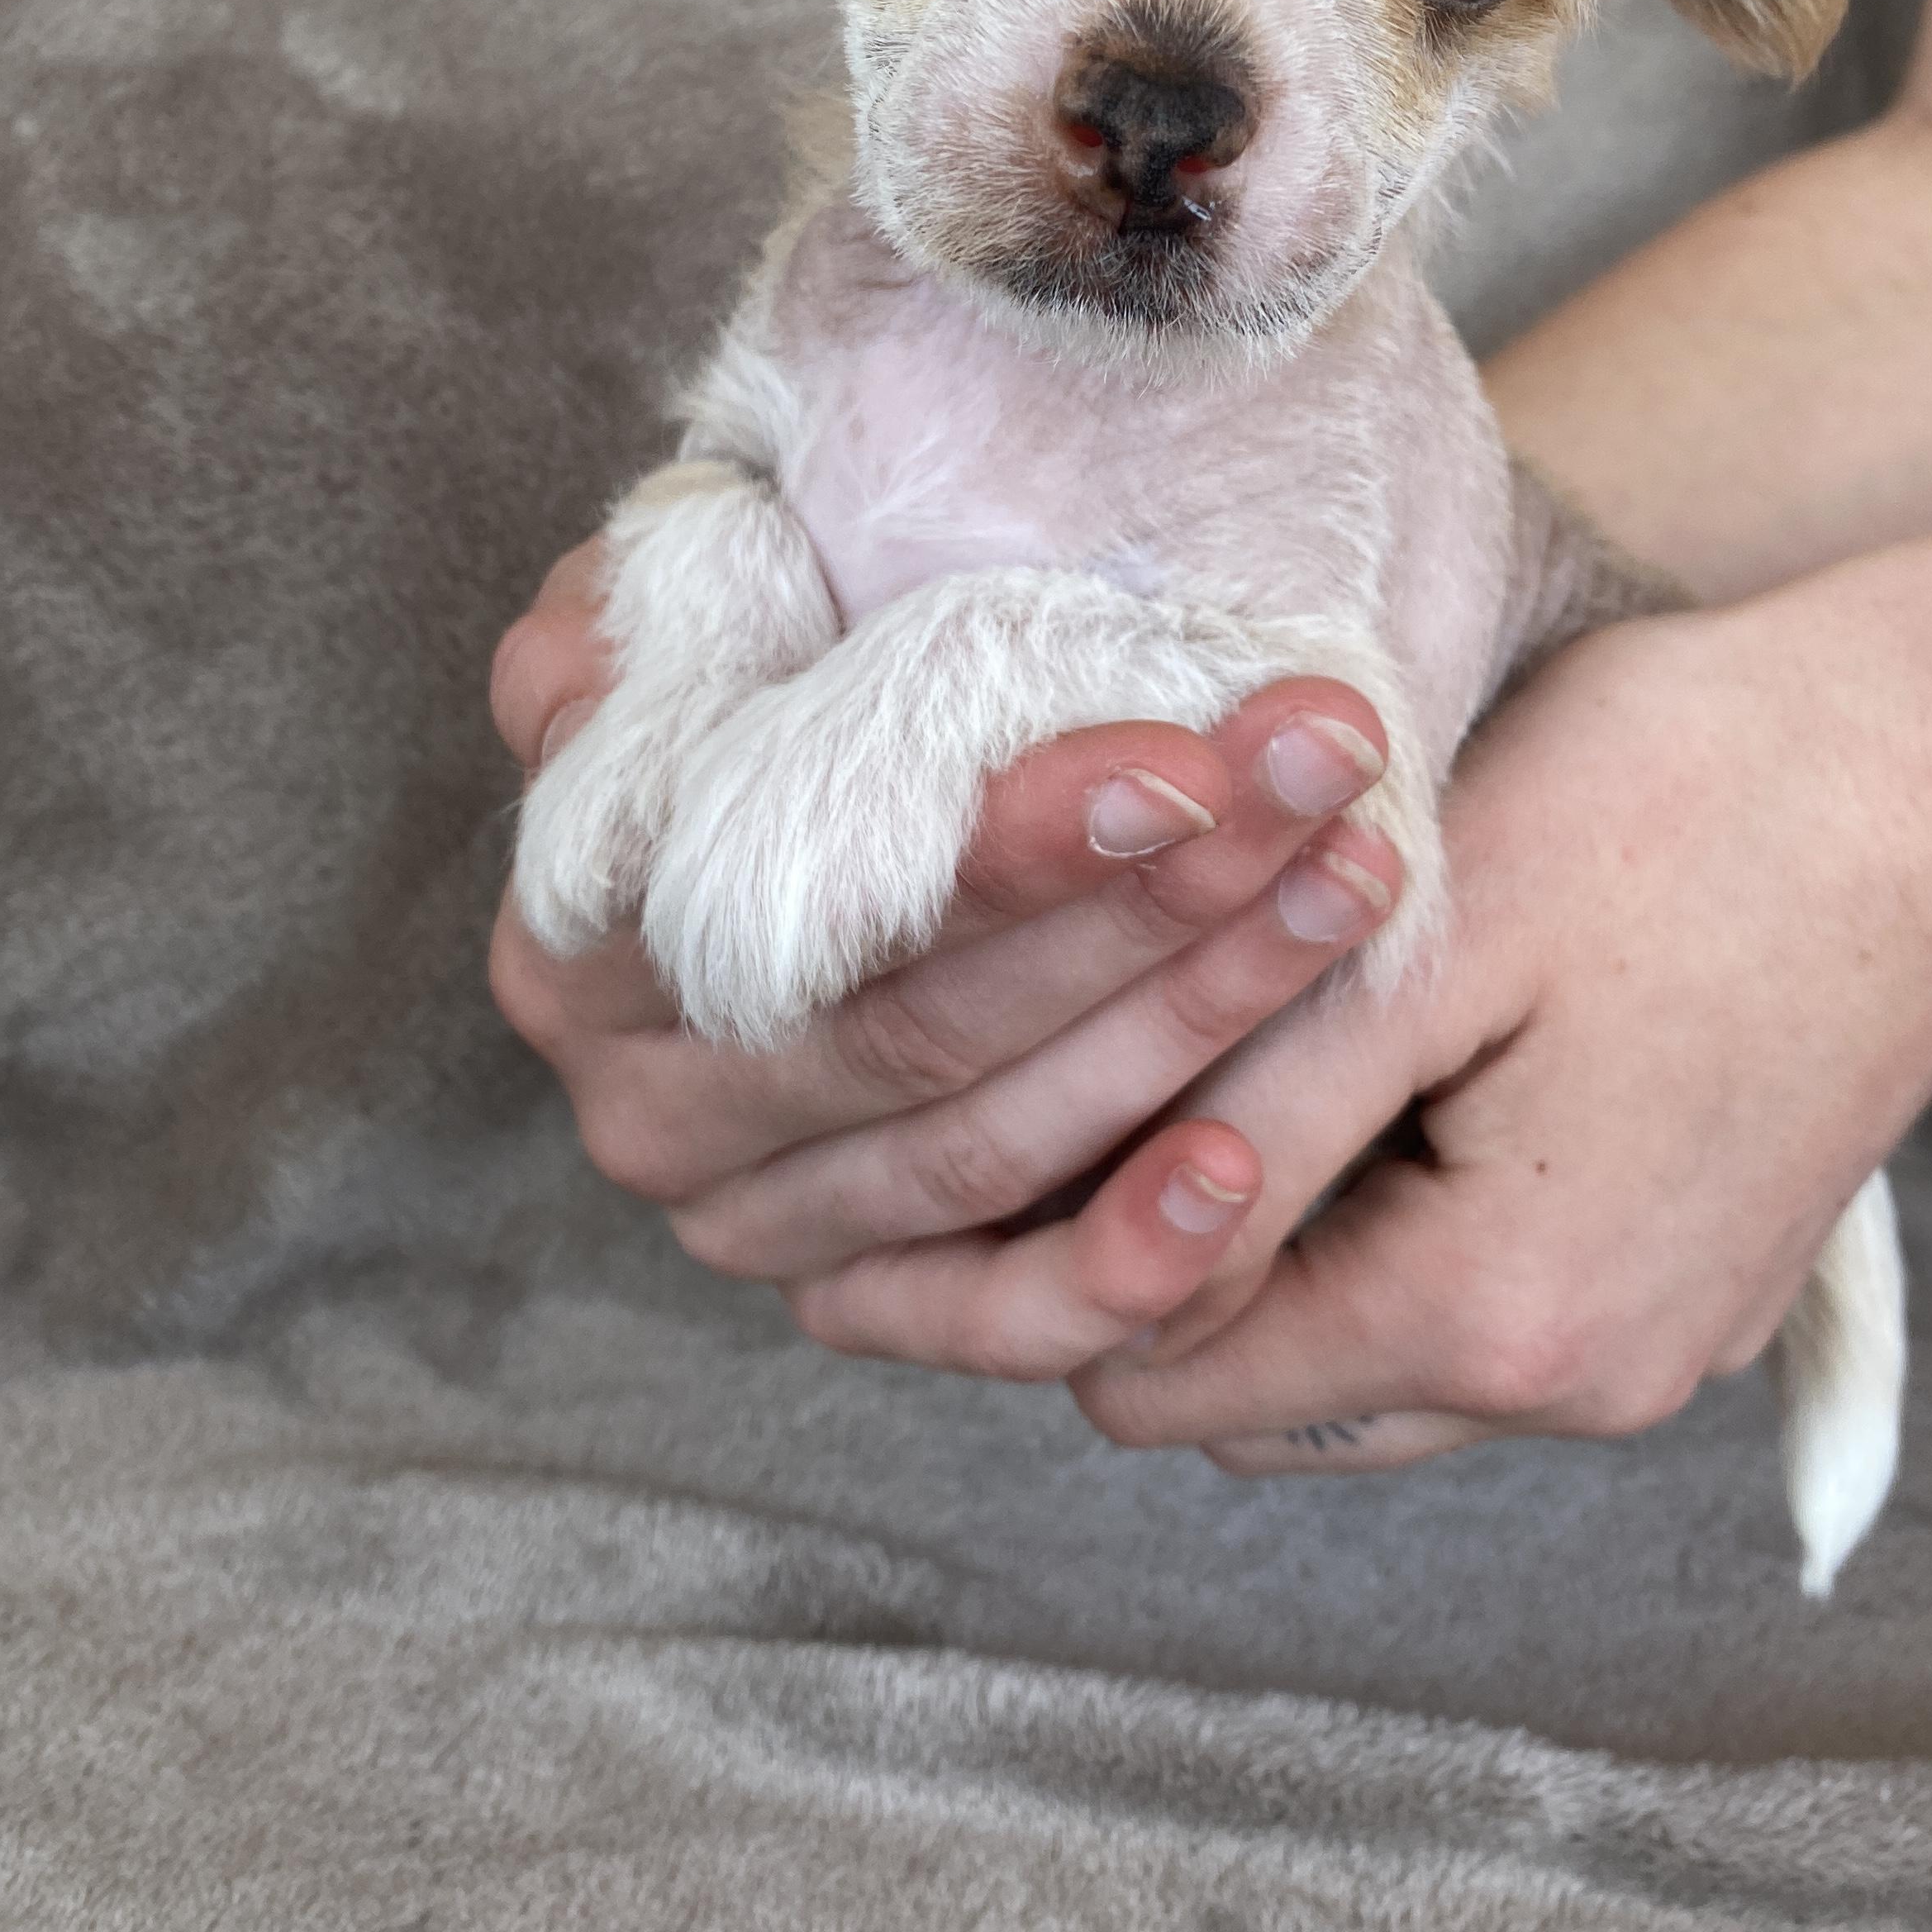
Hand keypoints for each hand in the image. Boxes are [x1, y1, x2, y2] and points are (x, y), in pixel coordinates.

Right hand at [487, 542, 1407, 1373]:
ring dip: (1198, 1023)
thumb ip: (624, 643)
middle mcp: (654, 1108)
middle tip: (1323, 791)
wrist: (798, 760)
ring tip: (1349, 888)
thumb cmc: (760, 663)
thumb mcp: (666, 613)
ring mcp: (759, 1225)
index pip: (813, 903)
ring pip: (997, 1150)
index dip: (1007, 847)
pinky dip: (1125, 1264)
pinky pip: (997, 1318)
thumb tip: (596, 678)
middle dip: (1156, 908)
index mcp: (582, 938)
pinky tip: (1243, 1172)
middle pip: (933, 1030)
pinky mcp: (866, 1301)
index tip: (1187, 765)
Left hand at [1069, 529, 1931, 1470]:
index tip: (1025, 1115)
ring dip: (1290, 1232)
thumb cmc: (1692, 800)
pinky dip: (1405, 1216)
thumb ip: (1250, 1128)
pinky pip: (1484, 1300)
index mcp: (1498, 1318)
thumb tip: (1097, 1258)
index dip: (1063, 1256)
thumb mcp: (1421, 942)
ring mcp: (1658, 1342)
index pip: (1167, 1379)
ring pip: (1370, 1351)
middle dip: (1168, 1255)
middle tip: (1143, 1058)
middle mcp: (1584, 1382)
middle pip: (1263, 1388)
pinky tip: (1410, 1053)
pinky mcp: (1698, 1277)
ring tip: (1278, 1037)